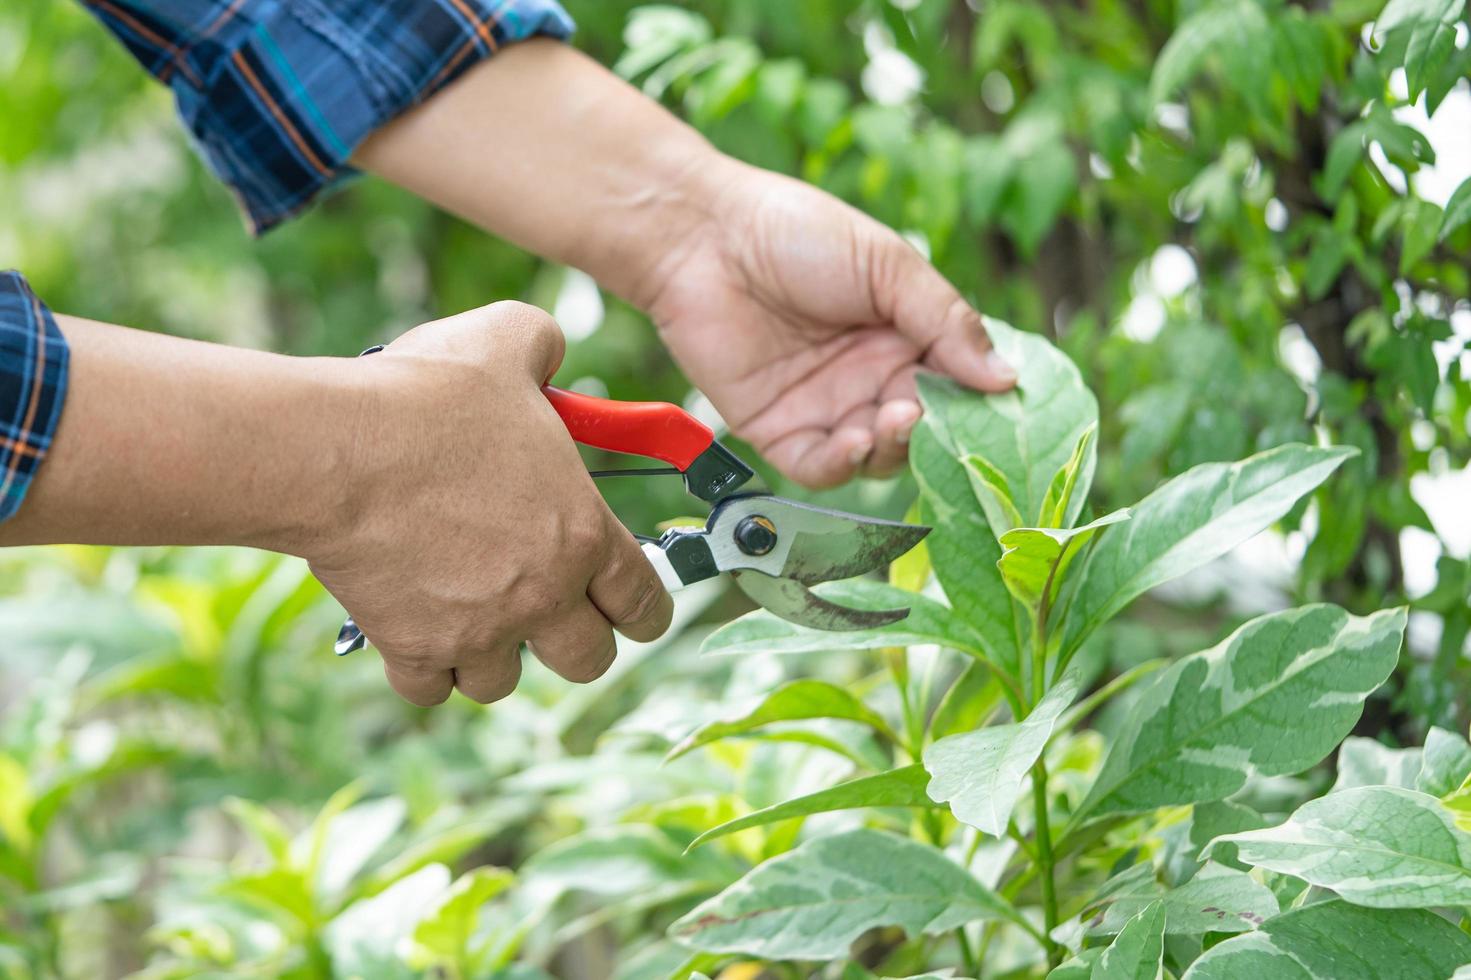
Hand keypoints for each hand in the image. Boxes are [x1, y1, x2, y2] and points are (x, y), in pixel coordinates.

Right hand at [308, 303, 672, 705]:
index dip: (645, 612)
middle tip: (552, 615)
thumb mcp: (506, 339)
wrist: (337, 450)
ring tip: (472, 612)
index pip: (643, 602)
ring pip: (502, 682)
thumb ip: (544, 346)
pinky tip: (414, 629)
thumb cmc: (428, 395)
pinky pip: (430, 688)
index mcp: (582, 532)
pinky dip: (424, 668)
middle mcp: (542, 594)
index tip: (636, 616)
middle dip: (576, 644)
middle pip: (588, 661)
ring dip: (492, 655)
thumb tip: (548, 351)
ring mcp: (478, 629)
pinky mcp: (412, 647)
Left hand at [646, 162, 1016, 488]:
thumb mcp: (888, 266)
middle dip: (932, 429)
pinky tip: (854, 440)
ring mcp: (825, 407)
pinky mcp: (779, 430)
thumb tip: (1006, 378)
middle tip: (925, 410)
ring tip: (892, 419)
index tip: (990, 404)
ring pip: (878, 457)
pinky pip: (822, 468)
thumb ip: (946, 322)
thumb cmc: (797, 233)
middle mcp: (868, 377)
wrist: (705, 238)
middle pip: (921, 430)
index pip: (954, 384)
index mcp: (902, 335)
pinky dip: (844, 464)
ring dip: (893, 449)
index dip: (972, 400)